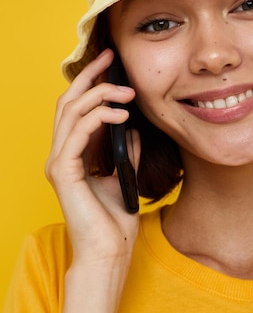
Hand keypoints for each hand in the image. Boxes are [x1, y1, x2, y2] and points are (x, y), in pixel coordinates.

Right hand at [45, 49, 139, 266]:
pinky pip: (77, 134)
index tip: (111, 65)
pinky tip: (120, 115)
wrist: (110, 253)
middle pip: (68, 103)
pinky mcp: (64, 172)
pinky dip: (97, 118)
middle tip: (111, 59)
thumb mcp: (124, 178)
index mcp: (73, 156)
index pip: (77, 110)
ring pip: (70, 113)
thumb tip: (134, 130)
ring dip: (98, 96)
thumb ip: (126, 153)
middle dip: (90, 77)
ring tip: (126, 92)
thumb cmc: (114, 222)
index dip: (91, 84)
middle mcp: (61, 156)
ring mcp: (59, 163)